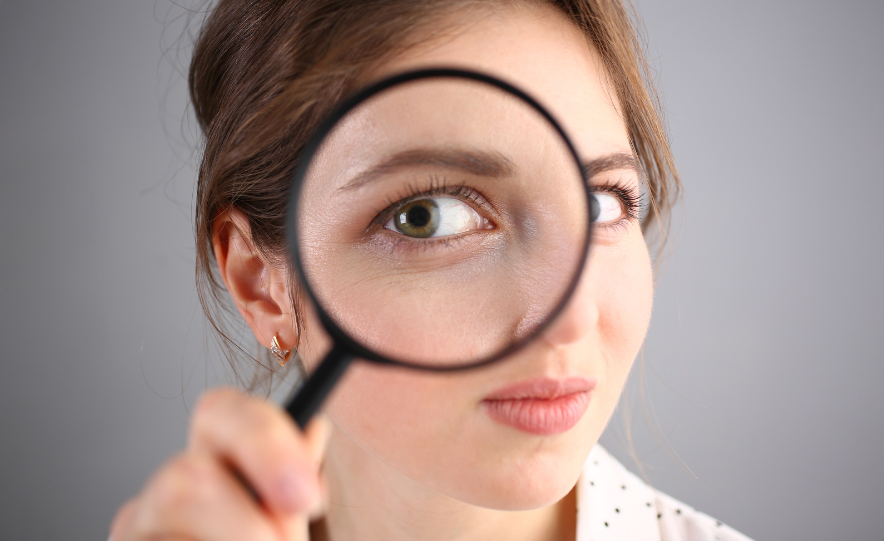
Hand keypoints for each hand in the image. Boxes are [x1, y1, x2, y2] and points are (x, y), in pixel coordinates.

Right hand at [109, 387, 330, 540]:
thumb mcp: (287, 530)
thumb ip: (296, 485)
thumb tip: (316, 427)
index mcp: (216, 461)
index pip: (220, 412)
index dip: (265, 444)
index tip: (305, 495)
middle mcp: (165, 491)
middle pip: (185, 476)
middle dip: (247, 526)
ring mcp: (137, 532)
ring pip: (171, 529)